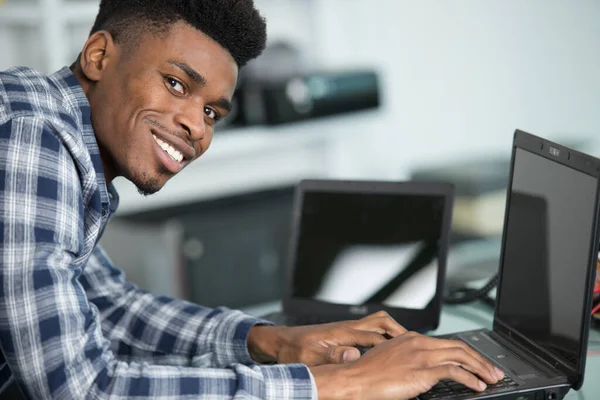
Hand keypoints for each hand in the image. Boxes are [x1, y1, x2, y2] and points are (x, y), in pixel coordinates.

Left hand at [247, 311, 405, 364]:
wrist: (281, 342)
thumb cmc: (294, 351)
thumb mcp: (311, 357)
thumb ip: (333, 356)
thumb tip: (353, 356)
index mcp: (342, 333)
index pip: (375, 336)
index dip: (393, 344)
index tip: (410, 350)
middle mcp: (347, 327)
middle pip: (381, 322)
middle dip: (399, 331)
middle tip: (415, 343)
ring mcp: (346, 328)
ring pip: (377, 322)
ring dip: (392, 330)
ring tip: (407, 344)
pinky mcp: (344, 332)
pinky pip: (370, 328)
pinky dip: (382, 334)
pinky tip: (387, 346)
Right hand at [310, 331, 504, 399]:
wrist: (355, 378)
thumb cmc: (366, 372)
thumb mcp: (389, 357)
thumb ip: (407, 358)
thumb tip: (419, 368)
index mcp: (412, 338)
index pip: (447, 342)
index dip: (466, 353)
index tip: (477, 363)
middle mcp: (419, 342)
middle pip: (459, 347)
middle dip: (480, 359)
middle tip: (493, 371)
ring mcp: (421, 355)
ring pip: (461, 356)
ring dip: (480, 368)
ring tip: (492, 379)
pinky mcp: (422, 370)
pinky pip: (454, 372)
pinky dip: (470, 378)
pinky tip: (478, 386)